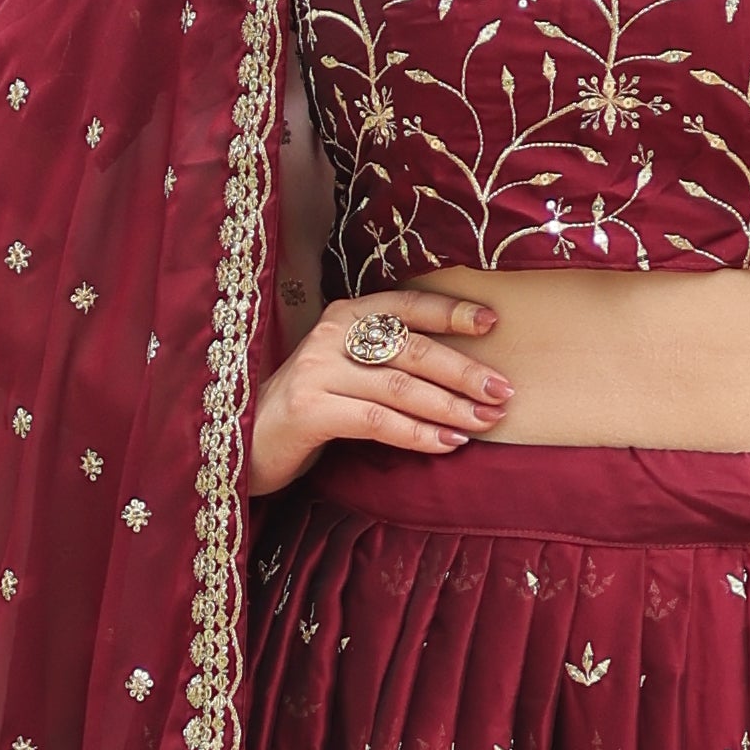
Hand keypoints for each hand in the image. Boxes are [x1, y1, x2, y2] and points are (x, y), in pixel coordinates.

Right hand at [248, 286, 510, 498]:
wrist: (246, 442)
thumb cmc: (312, 407)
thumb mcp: (350, 371)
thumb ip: (391, 361)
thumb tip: (466, 373)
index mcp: (345, 316)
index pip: (407, 305)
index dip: (451, 311)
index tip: (493, 321)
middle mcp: (331, 335)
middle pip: (411, 348)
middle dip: (463, 371)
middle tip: (503, 392)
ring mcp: (317, 371)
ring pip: (399, 385)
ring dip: (449, 406)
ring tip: (485, 422)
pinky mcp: (309, 410)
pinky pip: (376, 420)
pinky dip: (417, 433)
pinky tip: (446, 444)